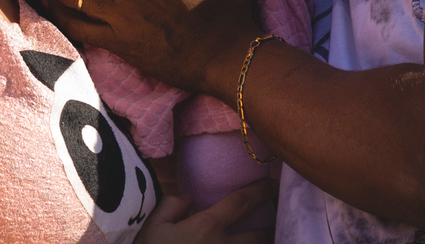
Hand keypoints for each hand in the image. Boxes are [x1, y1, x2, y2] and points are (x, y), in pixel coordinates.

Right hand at [134, 180, 273, 243]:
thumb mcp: (153, 226)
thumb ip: (171, 205)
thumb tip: (188, 198)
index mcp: (206, 227)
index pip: (241, 203)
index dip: (260, 192)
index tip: (271, 186)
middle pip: (259, 237)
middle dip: (268, 228)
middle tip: (272, 223)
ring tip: (263, 238)